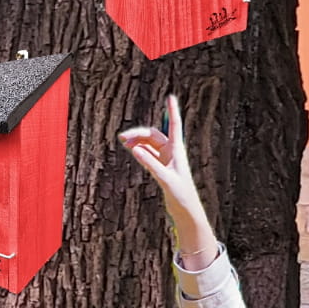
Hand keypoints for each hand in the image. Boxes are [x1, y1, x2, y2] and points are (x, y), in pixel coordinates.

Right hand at [117, 96, 216, 266]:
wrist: (186, 210)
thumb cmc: (181, 194)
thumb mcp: (165, 178)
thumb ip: (150, 163)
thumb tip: (135, 149)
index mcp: (177, 151)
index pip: (174, 126)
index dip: (172, 111)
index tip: (170, 97)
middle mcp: (172, 152)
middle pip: (154, 135)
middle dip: (138, 133)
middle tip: (122, 137)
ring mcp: (166, 159)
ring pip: (149, 144)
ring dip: (137, 141)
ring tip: (123, 141)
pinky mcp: (161, 167)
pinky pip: (148, 153)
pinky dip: (139, 150)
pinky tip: (131, 149)